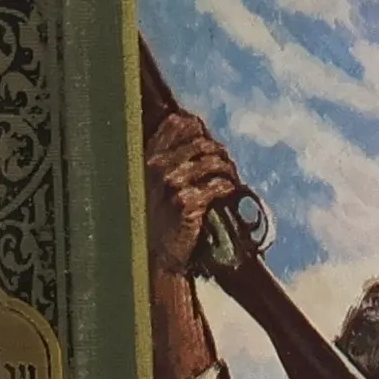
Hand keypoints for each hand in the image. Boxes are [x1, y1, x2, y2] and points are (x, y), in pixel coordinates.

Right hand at [145, 113, 241, 281]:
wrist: (160, 254)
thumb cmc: (163, 218)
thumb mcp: (157, 183)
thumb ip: (172, 156)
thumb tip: (198, 130)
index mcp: (148, 156)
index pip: (179, 123)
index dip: (199, 130)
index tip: (208, 143)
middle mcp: (157, 167)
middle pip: (202, 142)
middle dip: (220, 153)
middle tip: (227, 167)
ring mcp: (171, 184)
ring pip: (212, 161)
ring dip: (227, 170)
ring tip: (230, 180)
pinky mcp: (186, 203)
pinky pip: (217, 185)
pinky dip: (228, 188)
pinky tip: (229, 194)